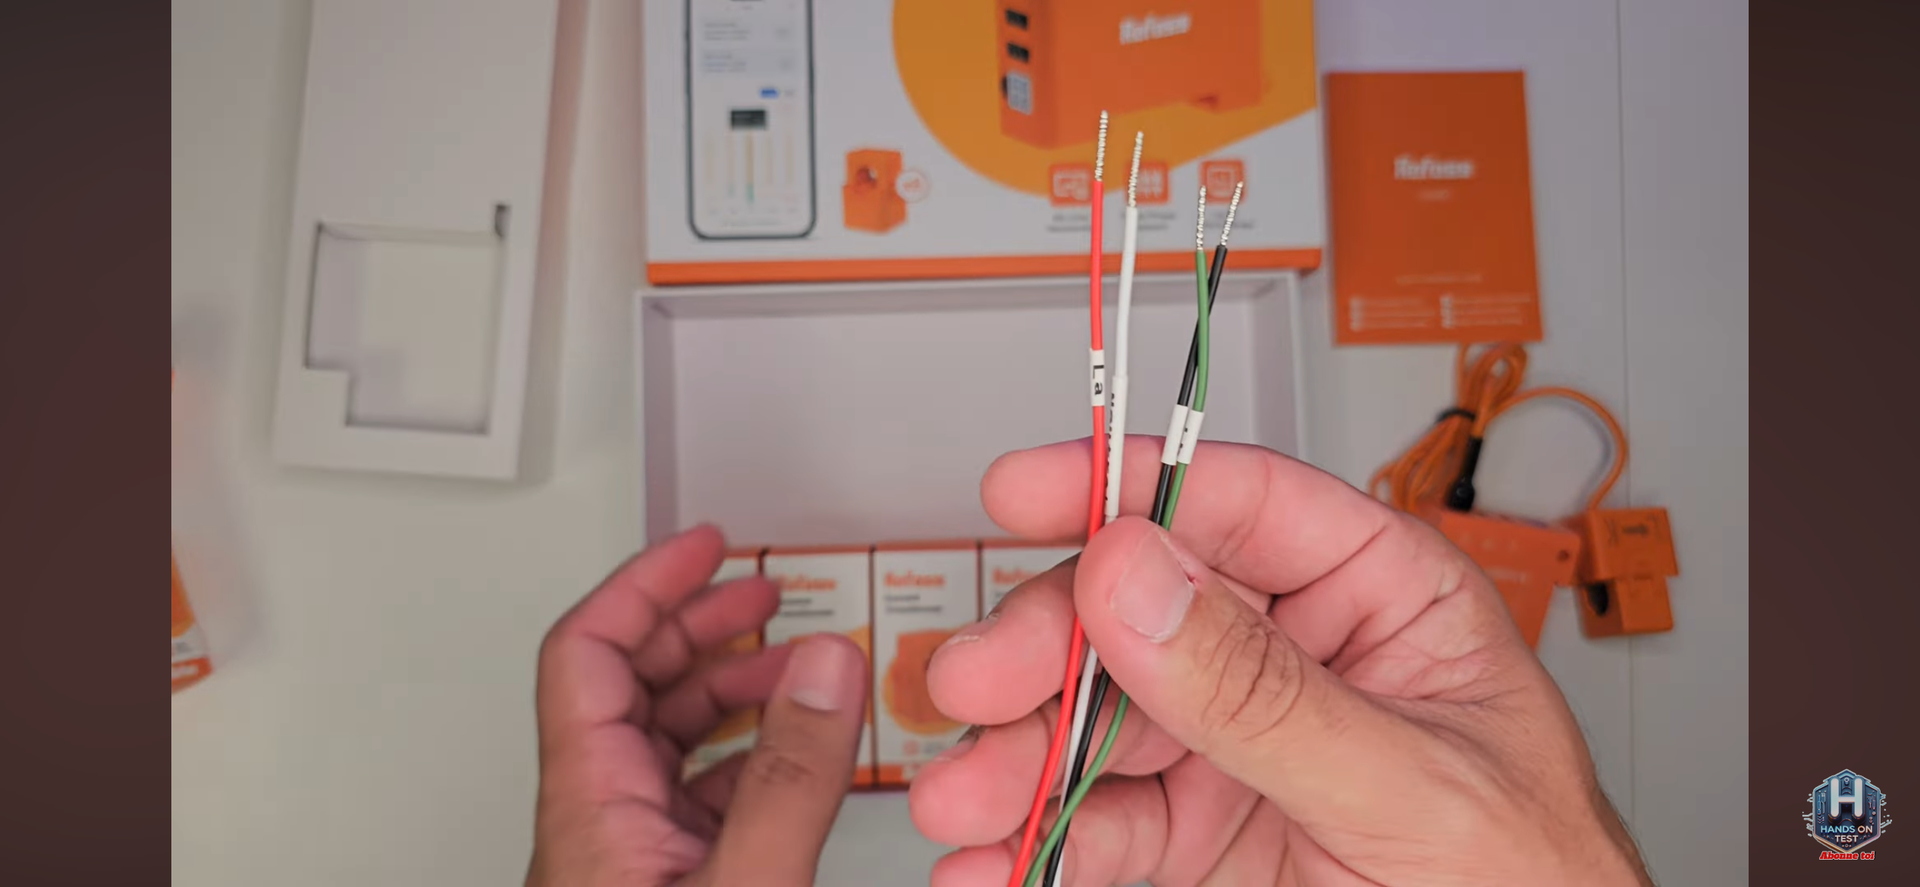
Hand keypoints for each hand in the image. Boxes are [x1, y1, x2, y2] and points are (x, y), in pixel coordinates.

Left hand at [527, 525, 868, 886]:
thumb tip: (826, 668)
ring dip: (733, 689)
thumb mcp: (742, 882)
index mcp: (589, 800)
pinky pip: (699, 795)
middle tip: (762, 594)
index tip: (706, 547)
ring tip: (798, 668)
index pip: (587, 651)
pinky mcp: (664, 881)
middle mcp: (597, 818)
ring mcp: (629, 853)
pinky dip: (751, 756)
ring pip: (668, 739)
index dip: (646, 585)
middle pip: (630, 683)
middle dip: (702, 625)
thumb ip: (789, 779)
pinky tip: (797, 754)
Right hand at [909, 437, 1653, 885]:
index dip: (1126, 482)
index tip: (1021, 487)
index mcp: (1382, 601)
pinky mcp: (1200, 839)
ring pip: (1098, 722)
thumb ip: (1270, 693)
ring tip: (963, 803)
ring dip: (1017, 757)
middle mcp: (1298, 660)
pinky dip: (1034, 845)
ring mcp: (1239, 751)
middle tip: (973, 682)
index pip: (1241, 506)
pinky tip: (992, 861)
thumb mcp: (1414, 789)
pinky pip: (1100, 826)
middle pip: (1138, 612)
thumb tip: (1141, 580)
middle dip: (1043, 649)